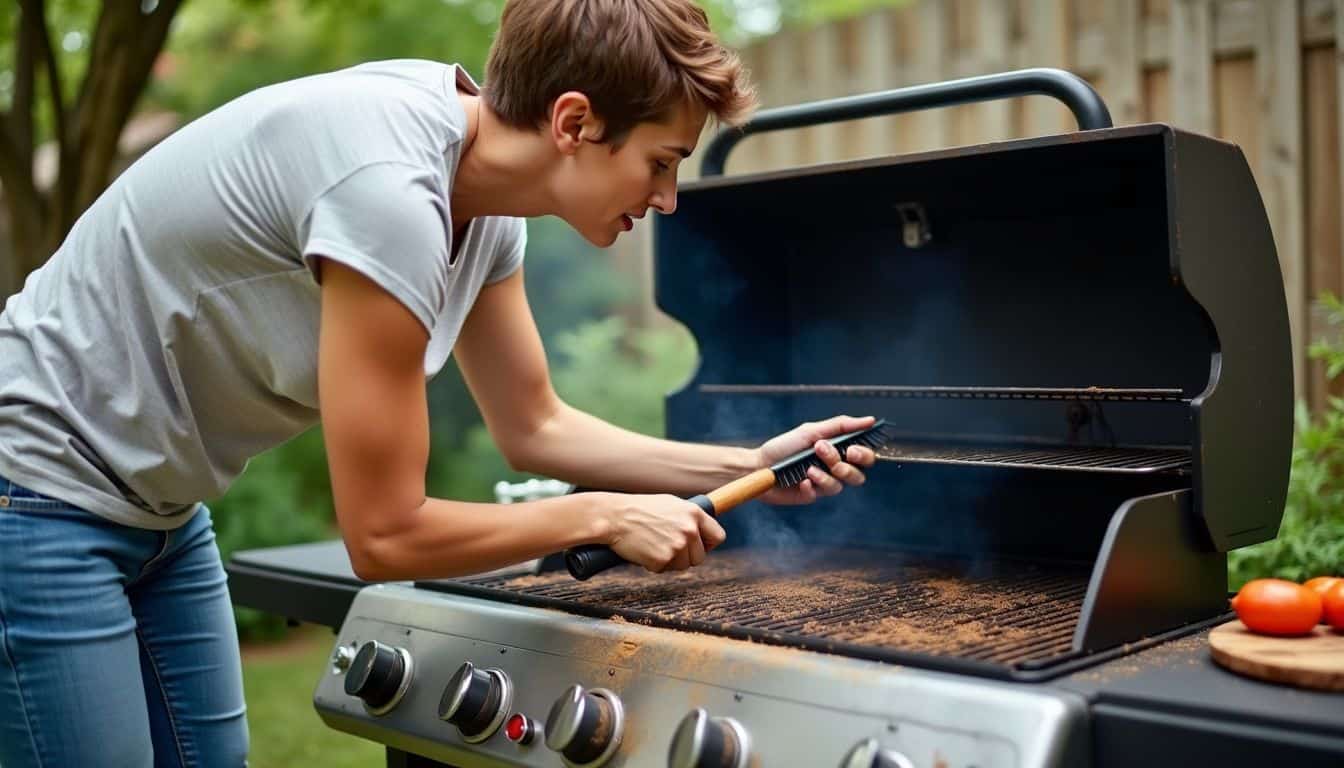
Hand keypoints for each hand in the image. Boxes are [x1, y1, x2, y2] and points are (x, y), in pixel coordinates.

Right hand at [603, 493, 726, 572]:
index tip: (698, 546)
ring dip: (669, 561)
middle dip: (685, 556)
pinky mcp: (663, 559)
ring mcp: (677, 546)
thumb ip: (689, 518)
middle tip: (666, 546)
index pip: (718, 536)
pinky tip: (643, 550)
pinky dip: (653, 564)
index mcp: (694, 513)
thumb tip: (702, 529)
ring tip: (652, 544)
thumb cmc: (638, 509)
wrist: (613, 517)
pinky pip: (663, 569)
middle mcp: (689, 530)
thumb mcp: (670, 505)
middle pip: (699, 557)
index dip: (708, 544)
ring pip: (682, 566)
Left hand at [754, 415, 878, 504]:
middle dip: (845, 467)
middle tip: (824, 454)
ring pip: (839, 486)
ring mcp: (822, 484)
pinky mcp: (811, 496)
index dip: (864, 455)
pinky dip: (811, 486)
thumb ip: (841, 425)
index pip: (864, 457)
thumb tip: (869, 420)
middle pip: (857, 476)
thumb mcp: (811, 431)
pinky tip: (801, 481)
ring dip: (825, 475)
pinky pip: (819, 494)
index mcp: (837, 451)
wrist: (758, 464)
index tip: (851, 450)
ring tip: (808, 467)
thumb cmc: (784, 446)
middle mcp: (833, 469)